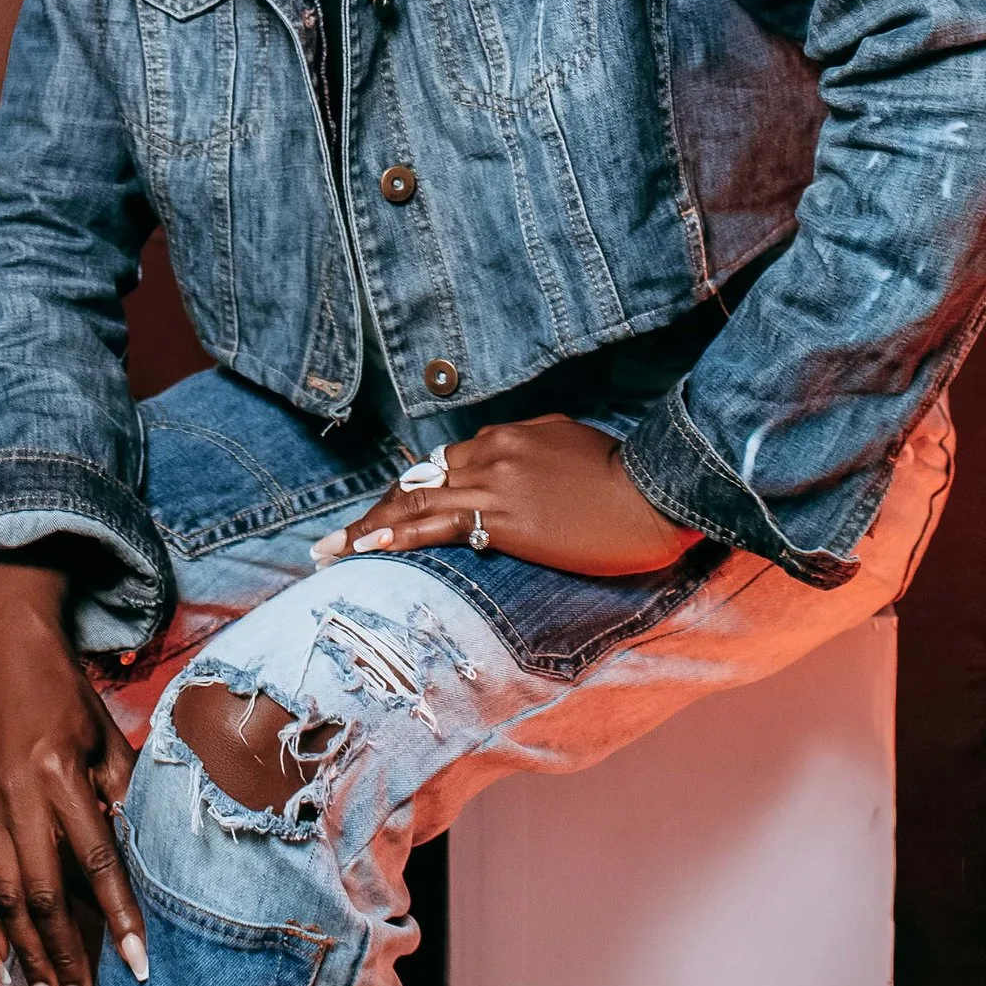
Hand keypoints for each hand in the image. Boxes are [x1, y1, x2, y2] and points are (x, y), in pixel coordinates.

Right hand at [0, 544, 147, 985]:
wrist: (3, 652)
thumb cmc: (68, 694)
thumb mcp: (110, 737)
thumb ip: (120, 798)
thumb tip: (132, 859)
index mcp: (60, 774)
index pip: (94, 862)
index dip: (118, 919)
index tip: (139, 967)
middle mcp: (14, 795)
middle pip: (40, 896)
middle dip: (65, 961)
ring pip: (0, 900)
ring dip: (27, 959)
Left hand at [310, 416, 700, 578]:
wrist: (656, 494)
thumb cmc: (626, 480)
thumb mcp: (571, 448)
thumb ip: (533, 455)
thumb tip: (514, 476)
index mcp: (509, 433)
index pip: (445, 463)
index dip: (408, 491)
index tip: (384, 511)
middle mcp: (493, 449)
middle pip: (419, 481)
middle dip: (375, 510)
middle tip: (335, 538)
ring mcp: (495, 481)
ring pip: (415, 502)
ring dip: (367, 528)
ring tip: (329, 552)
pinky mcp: (503, 516)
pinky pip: (437, 525)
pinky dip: (395, 536)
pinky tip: (365, 549)